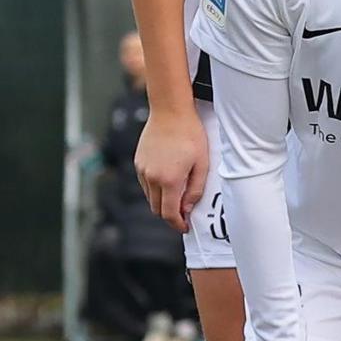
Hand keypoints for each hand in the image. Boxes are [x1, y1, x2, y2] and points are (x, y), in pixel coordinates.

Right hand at [135, 104, 209, 230]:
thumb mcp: (202, 164)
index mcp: (169, 180)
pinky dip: (155, 188)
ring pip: (149, 197)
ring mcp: (142, 170)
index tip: (184, 227)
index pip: (169, 213)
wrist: (170, 112)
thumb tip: (187, 208)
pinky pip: (145, 184)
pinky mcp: (138, 162)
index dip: (177, 224)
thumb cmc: (191, 135)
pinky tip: (168, 180)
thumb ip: (195, 190)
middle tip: (183, 214)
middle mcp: (151, 178)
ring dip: (161, 201)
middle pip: (156, 208)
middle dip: (169, 215)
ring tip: (178, 195)